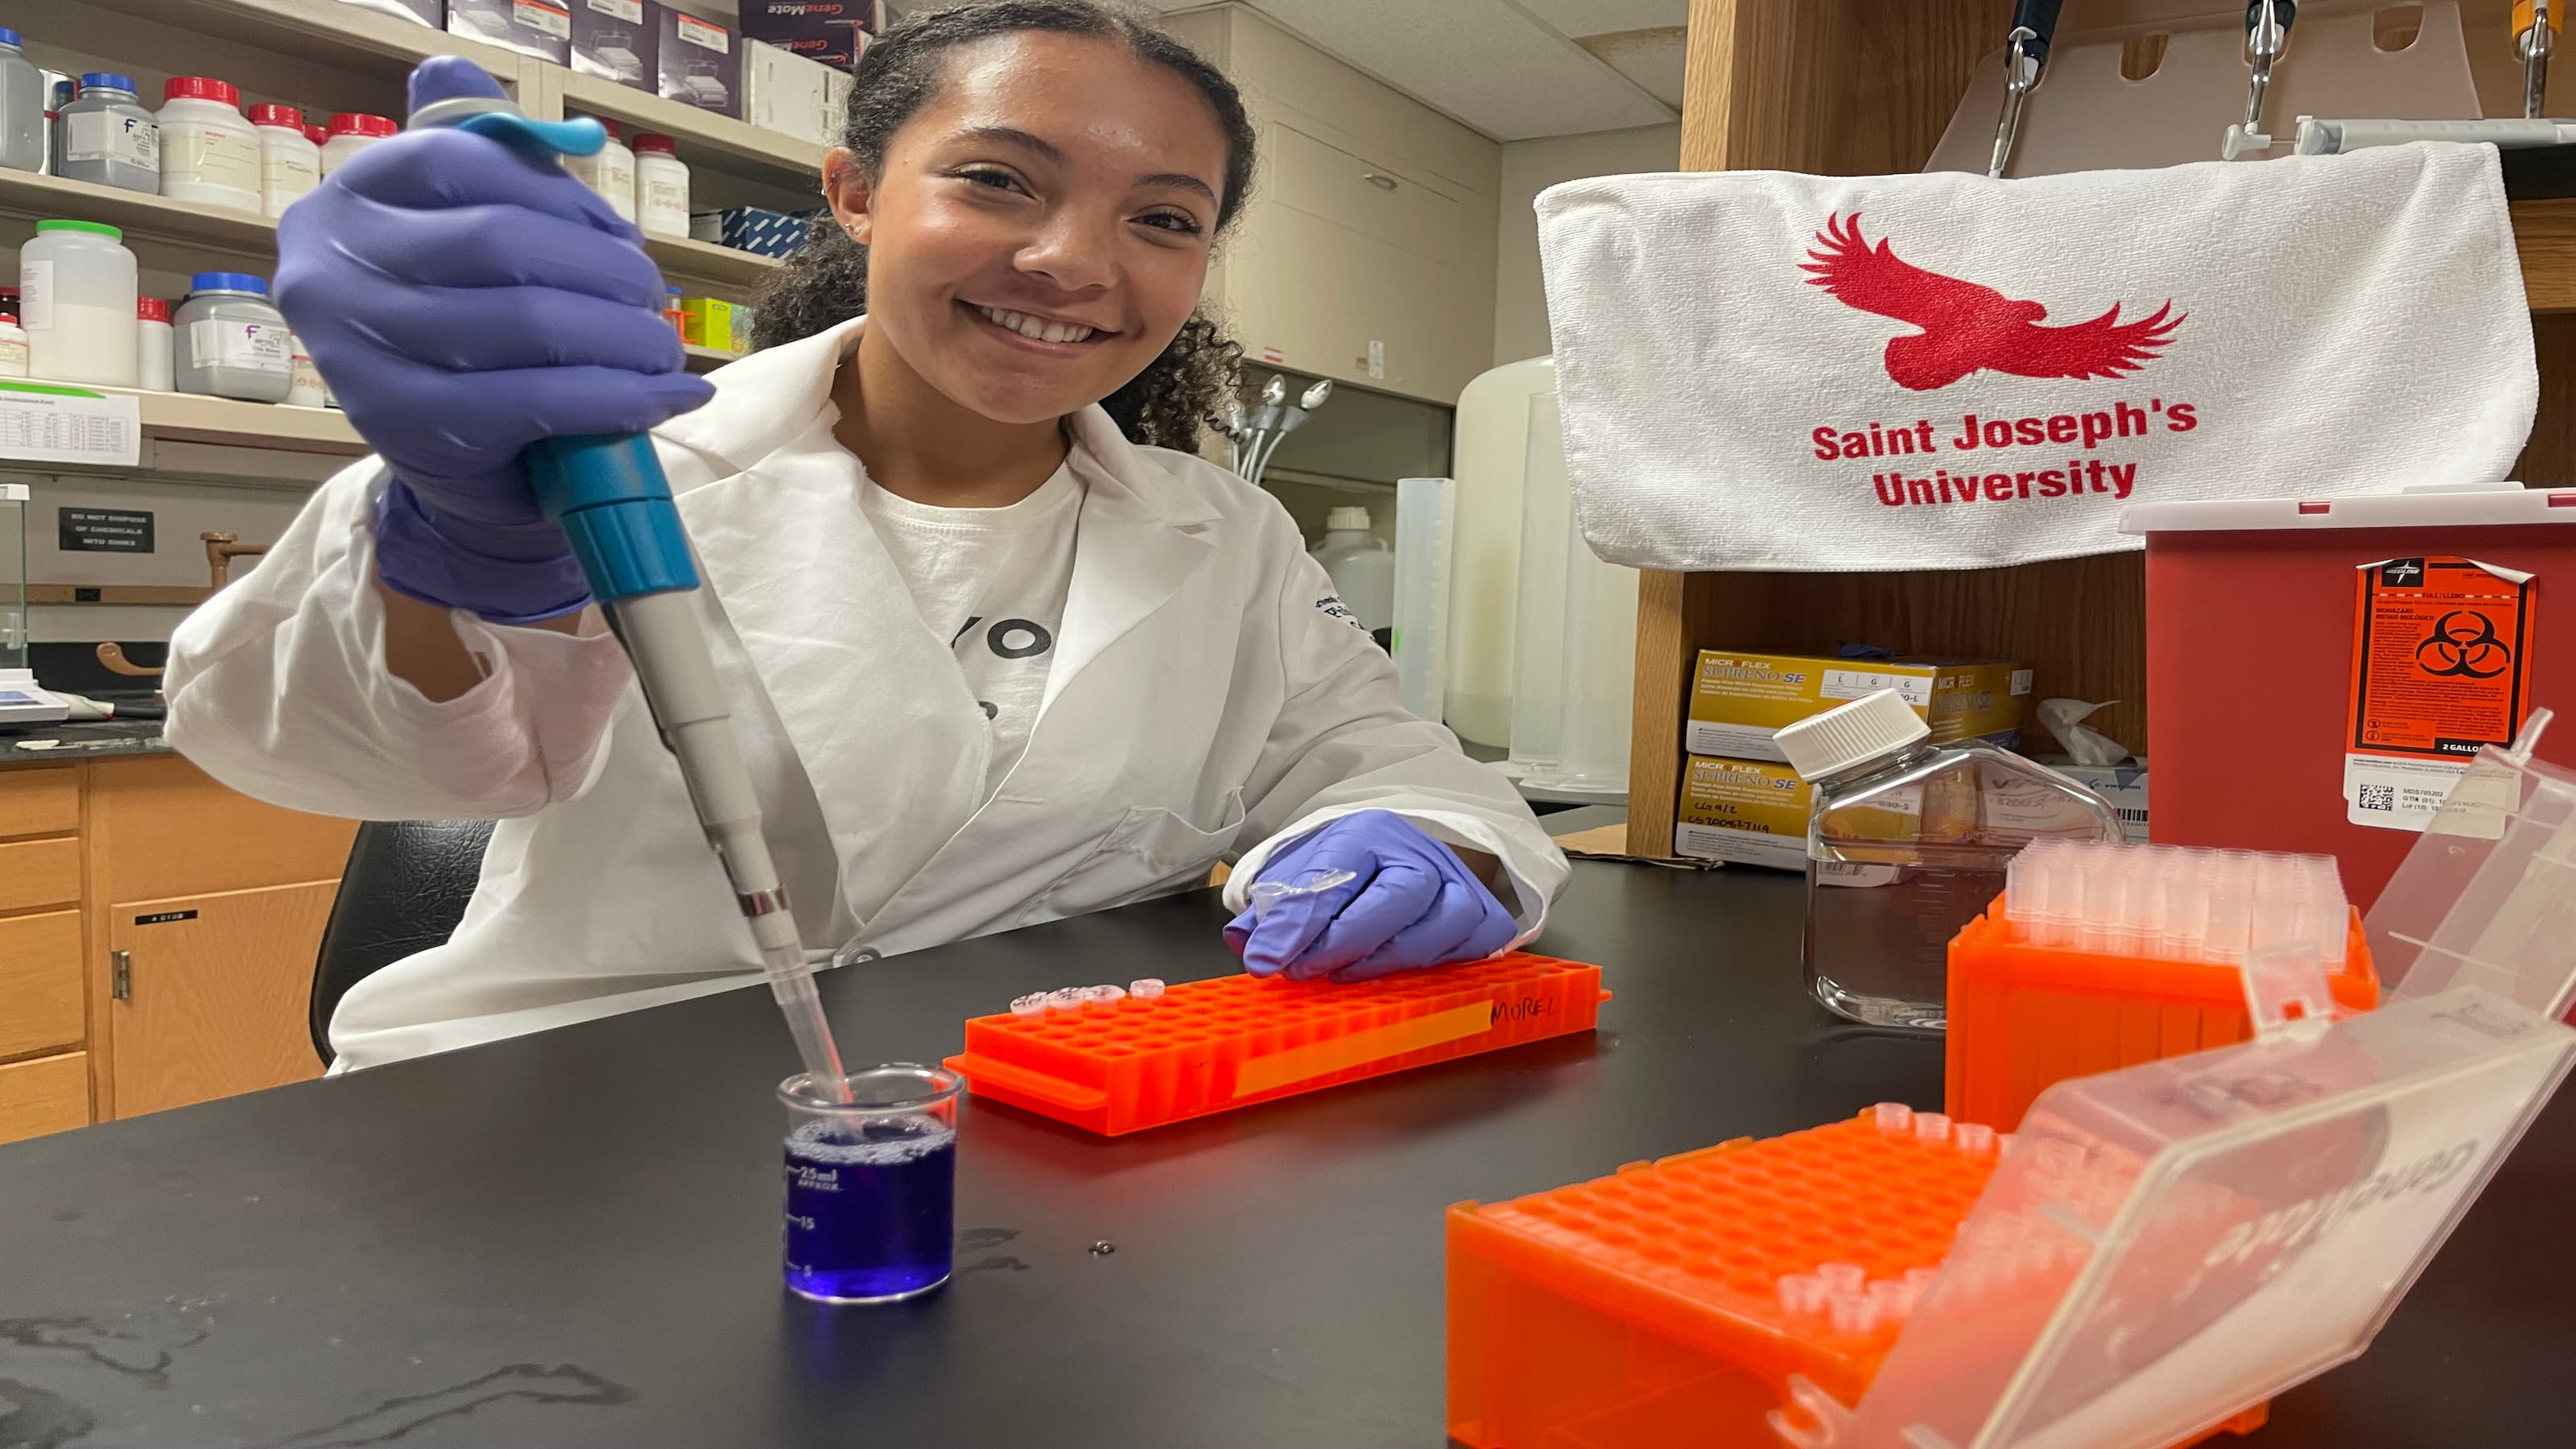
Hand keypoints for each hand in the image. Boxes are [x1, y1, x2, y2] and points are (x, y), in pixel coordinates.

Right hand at [274, 57, 711, 622]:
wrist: (446, 459)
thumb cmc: (468, 329)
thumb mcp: (467, 234)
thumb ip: (493, 161)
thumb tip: (556, 121)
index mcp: (348, 199)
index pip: (458, 159)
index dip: (558, 190)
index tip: (616, 231)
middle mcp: (331, 269)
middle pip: (500, 240)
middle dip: (602, 266)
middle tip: (651, 294)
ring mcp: (358, 353)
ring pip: (527, 321)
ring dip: (624, 334)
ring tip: (664, 347)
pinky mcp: (405, 427)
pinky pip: (537, 399)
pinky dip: (621, 397)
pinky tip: (671, 395)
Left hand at [1224, 811, 1517, 981]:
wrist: (1398, 860)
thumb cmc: (1347, 874)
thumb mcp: (1300, 878)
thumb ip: (1271, 910)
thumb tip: (1246, 941)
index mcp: (1367, 833)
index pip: (1336, 872)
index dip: (1298, 921)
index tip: (1265, 960)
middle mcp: (1420, 852)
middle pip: (1399, 895)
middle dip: (1344, 941)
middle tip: (1301, 971)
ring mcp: (1459, 884)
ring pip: (1444, 923)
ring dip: (1389, 960)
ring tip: (1343, 975)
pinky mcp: (1485, 915)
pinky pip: (1474, 946)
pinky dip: (1440, 967)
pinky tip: (1400, 977)